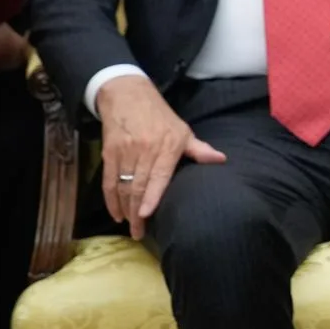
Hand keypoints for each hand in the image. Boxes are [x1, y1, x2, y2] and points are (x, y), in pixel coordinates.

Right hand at [95, 75, 226, 239]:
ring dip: (124, 209)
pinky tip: (116, 213)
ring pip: (122, 185)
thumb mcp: (183, 131)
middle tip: (139, 233)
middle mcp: (145, 149)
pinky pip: (108, 180)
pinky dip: (110, 199)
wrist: (128, 96)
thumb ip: (200, 150)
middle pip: (138, 186)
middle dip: (137, 212)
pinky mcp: (109, 152)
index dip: (152, 196)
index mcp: (168, 146)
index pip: (159, 175)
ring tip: (130, 226)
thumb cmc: (161, 117)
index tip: (146, 214)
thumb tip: (221, 160)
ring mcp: (125, 151)